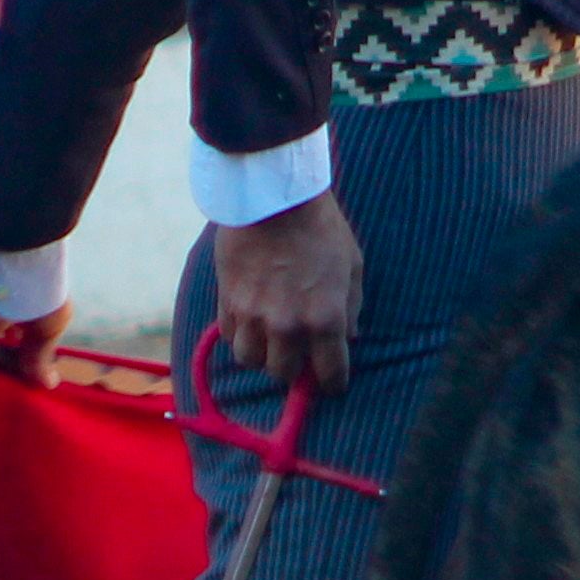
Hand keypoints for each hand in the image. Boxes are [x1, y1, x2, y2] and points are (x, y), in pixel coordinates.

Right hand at [211, 189, 360, 394]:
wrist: (274, 196)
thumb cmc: (322, 228)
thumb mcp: (352, 267)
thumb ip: (350, 308)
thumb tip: (348, 338)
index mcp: (325, 319)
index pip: (330, 375)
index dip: (333, 383)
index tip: (331, 382)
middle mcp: (287, 326)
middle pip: (283, 374)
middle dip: (293, 369)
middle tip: (297, 355)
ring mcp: (253, 316)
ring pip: (250, 360)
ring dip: (261, 354)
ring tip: (269, 340)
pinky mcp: (227, 301)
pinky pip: (229, 335)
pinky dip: (239, 333)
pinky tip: (249, 320)